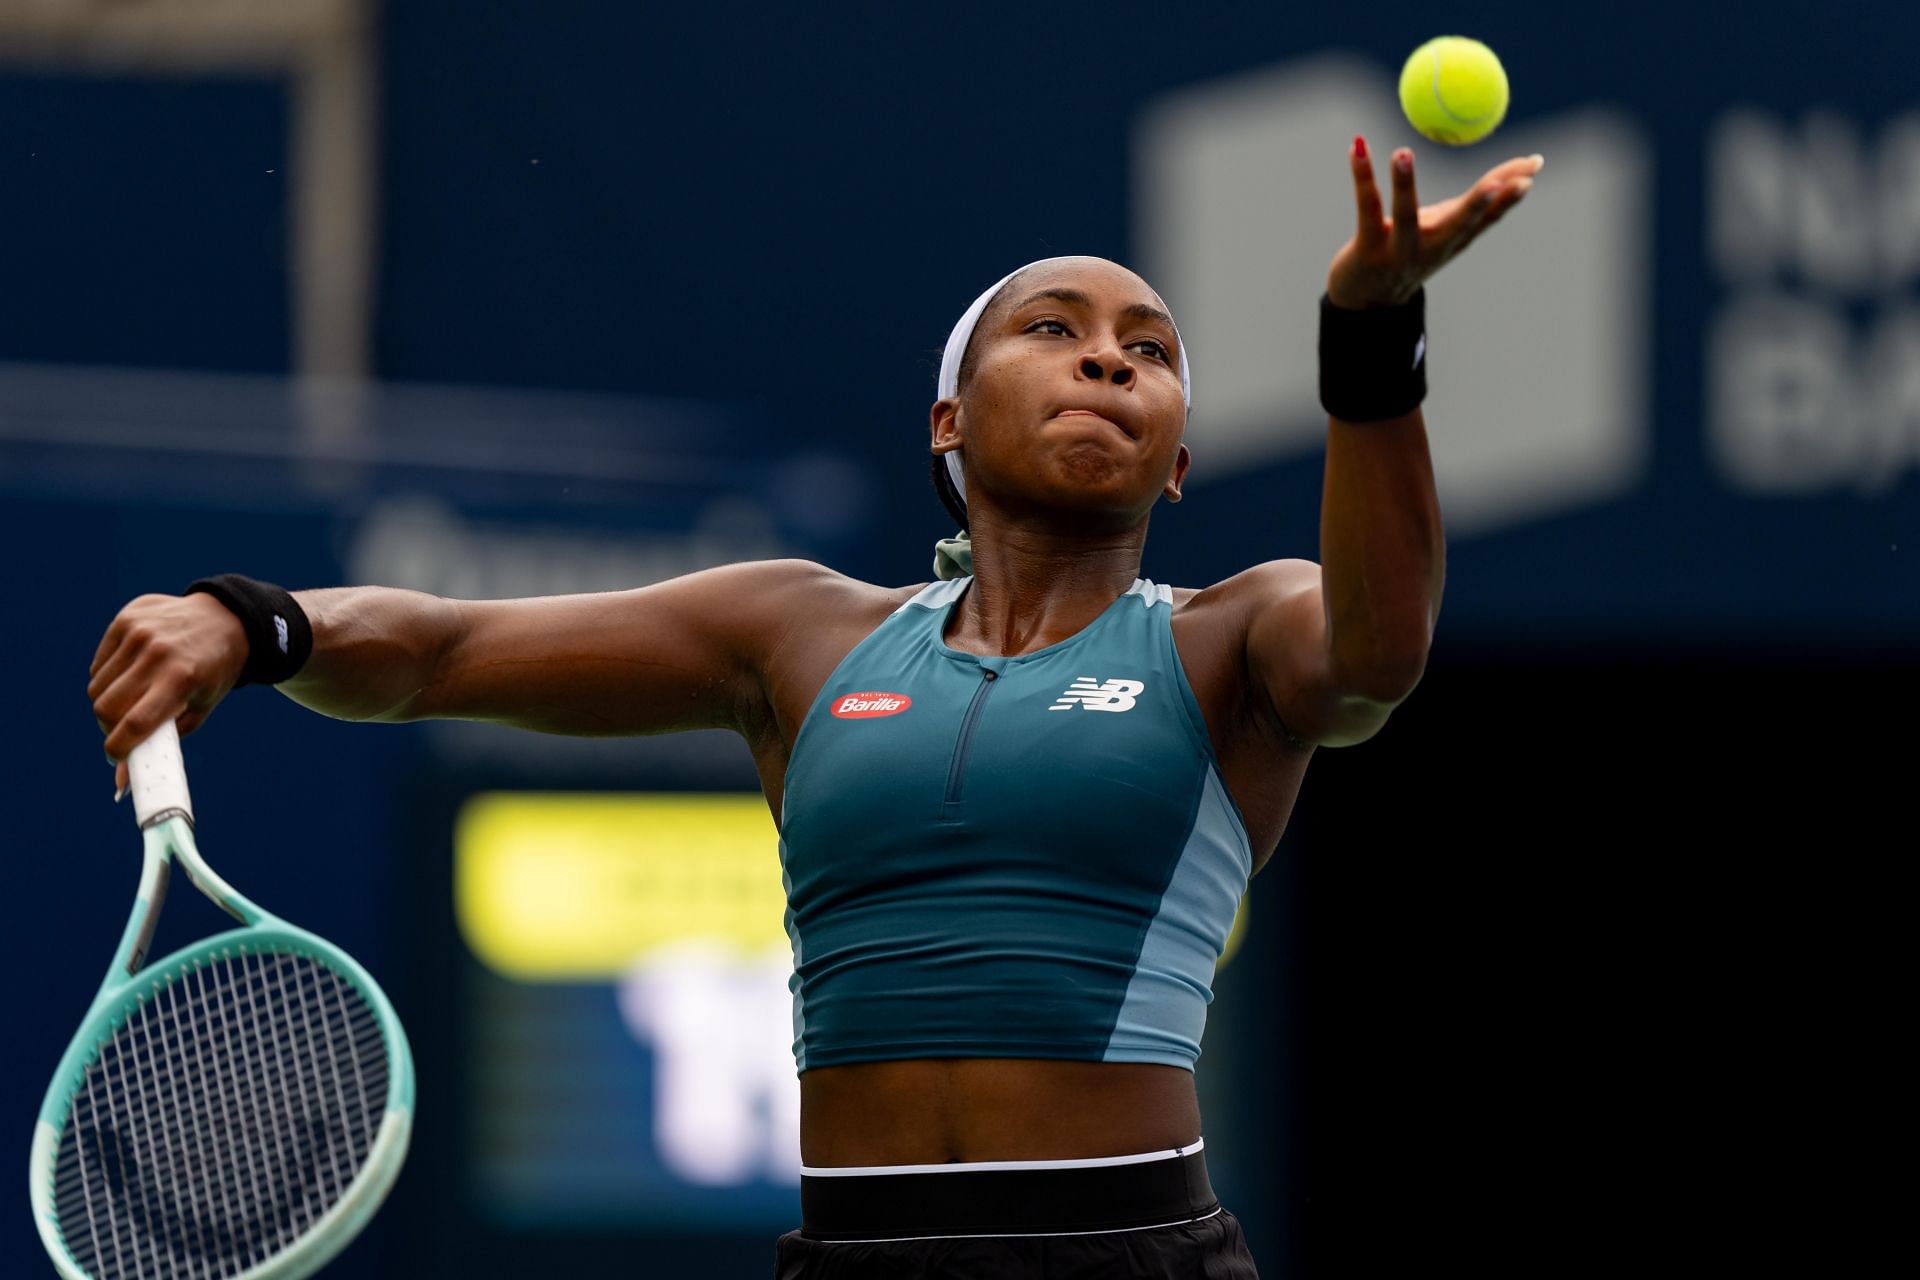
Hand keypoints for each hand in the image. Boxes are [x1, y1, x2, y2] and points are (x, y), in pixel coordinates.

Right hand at [89, 593, 247, 796]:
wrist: (227, 620)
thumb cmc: (212, 673)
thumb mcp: (199, 709)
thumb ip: (163, 744)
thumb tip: (122, 787)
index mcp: (182, 679)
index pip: (136, 722)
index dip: (118, 748)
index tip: (115, 756)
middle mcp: (158, 653)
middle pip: (106, 707)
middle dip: (109, 727)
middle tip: (123, 729)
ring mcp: (140, 632)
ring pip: (97, 686)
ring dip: (108, 702)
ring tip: (134, 698)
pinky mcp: (127, 619)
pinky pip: (99, 664)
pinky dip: (108, 677)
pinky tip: (132, 673)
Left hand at [1325, 137, 1541, 309]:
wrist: (1368, 301)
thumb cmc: (1410, 253)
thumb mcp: (1444, 233)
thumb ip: (1471, 209)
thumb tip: (1504, 177)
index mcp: (1454, 239)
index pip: (1489, 214)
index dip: (1511, 192)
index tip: (1534, 166)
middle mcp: (1432, 247)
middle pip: (1459, 223)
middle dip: (1480, 203)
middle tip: (1498, 181)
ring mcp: (1399, 250)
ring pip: (1404, 215)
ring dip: (1405, 183)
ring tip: (1403, 152)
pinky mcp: (1368, 248)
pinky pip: (1366, 208)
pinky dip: (1362, 175)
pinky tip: (1357, 148)